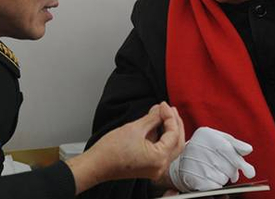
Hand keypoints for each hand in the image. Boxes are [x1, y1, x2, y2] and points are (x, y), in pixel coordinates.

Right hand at [67, 102, 184, 193]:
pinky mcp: (149, 166)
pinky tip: (157, 124)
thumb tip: (160, 109)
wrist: (96, 165)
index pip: (173, 134)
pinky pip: (162, 151)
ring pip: (171, 147)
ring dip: (169, 130)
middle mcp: (160, 167)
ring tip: (163, 114)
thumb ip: (152, 118)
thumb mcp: (134, 128)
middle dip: (175, 123)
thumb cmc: (110, 151)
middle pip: (177, 142)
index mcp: (159, 159)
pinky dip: (162, 137)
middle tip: (168, 109)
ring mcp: (155, 168)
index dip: (170, 116)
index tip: (163, 105)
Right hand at [169, 127, 255, 191]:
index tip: (250, 173)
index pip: (228, 150)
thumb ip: (234, 144)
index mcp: (206, 135)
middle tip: (225, 168)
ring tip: (213, 170)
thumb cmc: (205, 149)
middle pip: (228, 167)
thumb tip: (249, 150)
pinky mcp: (194, 178)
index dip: (240, 162)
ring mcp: (195, 164)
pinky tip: (209, 178)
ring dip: (223, 177)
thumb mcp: (218, 140)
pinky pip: (215, 186)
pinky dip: (216, 184)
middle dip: (232, 171)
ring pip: (223, 178)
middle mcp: (199, 147)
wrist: (181, 162)